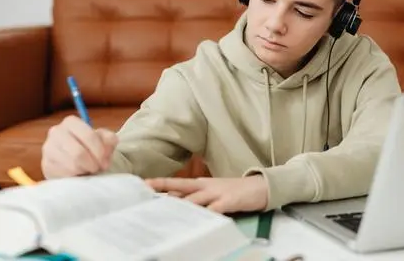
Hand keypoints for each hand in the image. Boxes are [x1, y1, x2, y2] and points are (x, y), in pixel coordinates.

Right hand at [41, 115, 117, 178]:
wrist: (75, 159)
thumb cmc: (90, 146)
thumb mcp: (103, 139)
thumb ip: (109, 138)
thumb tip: (109, 144)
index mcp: (71, 122)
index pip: (89, 136)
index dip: (100, 151)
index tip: (105, 160)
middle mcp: (56, 132)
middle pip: (79, 153)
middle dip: (92, 163)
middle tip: (98, 168)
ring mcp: (48, 149)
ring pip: (71, 165)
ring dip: (84, 170)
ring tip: (89, 169)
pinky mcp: (46, 165)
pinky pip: (63, 175)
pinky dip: (75, 176)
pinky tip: (78, 173)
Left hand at [145, 175, 268, 213]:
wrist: (260, 187)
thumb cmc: (234, 191)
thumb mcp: (212, 192)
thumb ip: (195, 197)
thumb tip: (174, 204)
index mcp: (200, 183)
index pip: (176, 184)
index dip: (160, 184)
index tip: (142, 185)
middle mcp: (206, 186)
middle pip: (181, 186)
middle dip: (163, 187)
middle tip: (145, 190)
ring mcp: (217, 192)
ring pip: (194, 198)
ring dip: (180, 204)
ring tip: (165, 210)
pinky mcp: (229, 200)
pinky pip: (215, 209)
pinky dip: (206, 214)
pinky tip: (198, 220)